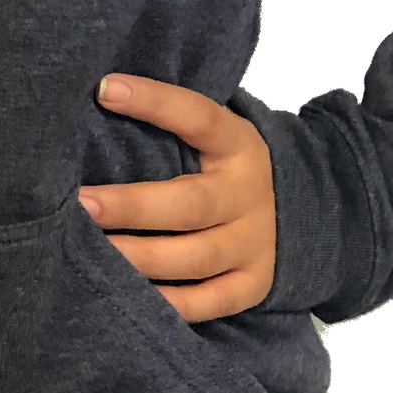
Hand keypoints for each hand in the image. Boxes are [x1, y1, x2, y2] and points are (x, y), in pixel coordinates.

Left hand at [78, 74, 275, 321]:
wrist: (310, 211)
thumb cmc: (228, 167)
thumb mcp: (217, 136)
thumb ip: (172, 123)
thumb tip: (101, 97)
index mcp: (238, 145)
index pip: (198, 117)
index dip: (154, 102)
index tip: (104, 89)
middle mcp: (249, 196)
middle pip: (191, 204)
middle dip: (132, 206)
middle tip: (81, 204)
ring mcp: (254, 245)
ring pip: (195, 257)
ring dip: (140, 258)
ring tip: (89, 253)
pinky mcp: (252, 285)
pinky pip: (208, 301)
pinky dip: (168, 303)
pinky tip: (125, 294)